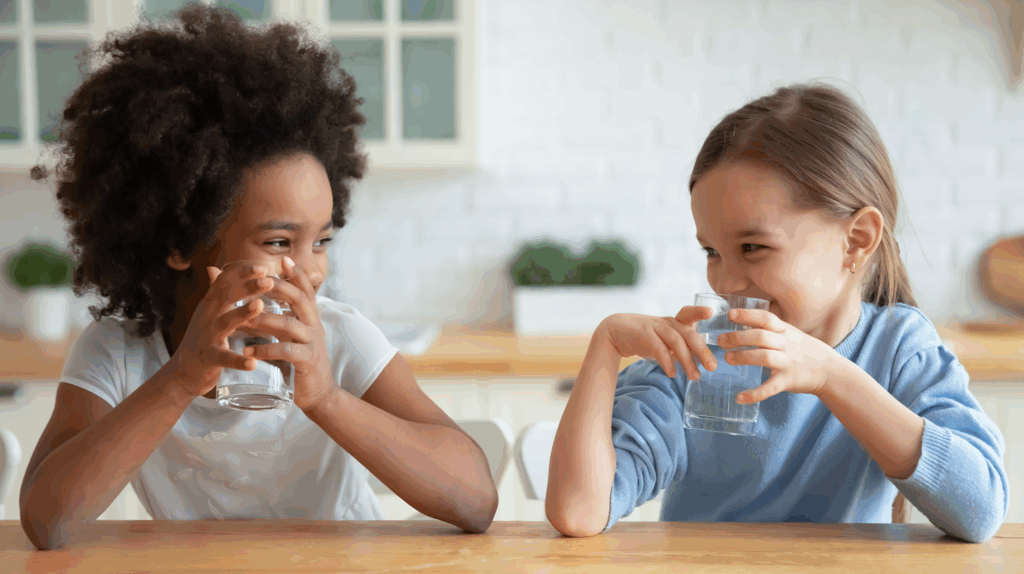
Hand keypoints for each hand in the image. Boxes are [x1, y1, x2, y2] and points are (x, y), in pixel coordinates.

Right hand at [168, 263, 274, 398]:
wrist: (181, 373)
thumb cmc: (202, 339)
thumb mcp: (207, 314)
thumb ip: (215, 292)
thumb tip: (214, 267)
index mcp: (210, 305)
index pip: (224, 281)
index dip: (242, 272)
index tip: (264, 267)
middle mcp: (207, 316)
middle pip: (226, 296)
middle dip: (247, 286)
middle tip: (269, 280)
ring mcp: (206, 337)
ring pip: (225, 322)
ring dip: (242, 313)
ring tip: (260, 305)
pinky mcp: (208, 358)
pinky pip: (224, 358)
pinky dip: (238, 360)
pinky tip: (252, 363)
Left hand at [241, 257, 332, 411]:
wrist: (319, 393)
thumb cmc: (300, 362)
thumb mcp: (292, 336)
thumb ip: (279, 318)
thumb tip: (259, 300)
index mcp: (311, 319)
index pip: (306, 291)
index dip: (296, 275)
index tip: (282, 258)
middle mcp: (314, 327)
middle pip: (300, 299)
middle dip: (280, 287)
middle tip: (258, 281)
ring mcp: (312, 344)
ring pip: (289, 324)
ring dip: (264, 320)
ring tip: (242, 319)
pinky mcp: (307, 362)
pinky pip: (286, 351)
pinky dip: (266, 350)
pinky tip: (249, 352)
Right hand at [595, 306, 717, 379]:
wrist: (615, 332)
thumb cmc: (644, 337)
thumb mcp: (664, 339)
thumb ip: (681, 346)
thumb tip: (701, 361)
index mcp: (674, 322)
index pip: (689, 313)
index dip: (699, 311)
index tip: (710, 312)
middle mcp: (667, 322)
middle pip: (688, 334)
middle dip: (702, 350)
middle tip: (713, 367)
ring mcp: (655, 327)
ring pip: (676, 342)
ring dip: (687, 360)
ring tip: (695, 376)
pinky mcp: (643, 334)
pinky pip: (659, 348)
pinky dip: (667, 361)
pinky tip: (672, 373)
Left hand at [716, 308, 839, 403]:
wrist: (830, 371)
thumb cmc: (805, 350)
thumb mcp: (791, 334)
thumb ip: (771, 329)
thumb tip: (744, 321)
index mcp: (786, 331)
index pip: (766, 318)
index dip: (748, 315)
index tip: (730, 315)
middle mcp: (787, 344)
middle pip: (760, 336)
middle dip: (738, 337)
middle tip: (720, 341)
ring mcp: (788, 363)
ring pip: (764, 357)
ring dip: (743, 357)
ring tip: (727, 358)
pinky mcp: (788, 381)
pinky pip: (770, 388)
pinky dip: (755, 394)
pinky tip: (740, 398)